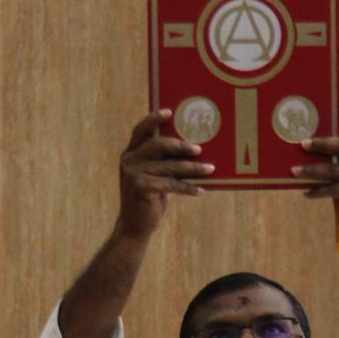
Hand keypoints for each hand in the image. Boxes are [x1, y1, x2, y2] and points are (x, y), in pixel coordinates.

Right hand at [117, 110, 211, 238]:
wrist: (134, 226)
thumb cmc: (150, 198)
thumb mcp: (154, 176)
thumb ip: (163, 162)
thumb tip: (193, 148)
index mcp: (131, 154)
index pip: (140, 130)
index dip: (154, 119)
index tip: (170, 111)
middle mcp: (129, 161)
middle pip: (157, 144)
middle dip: (180, 145)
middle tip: (199, 148)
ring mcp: (133, 174)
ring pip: (168, 166)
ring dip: (191, 168)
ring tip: (209, 168)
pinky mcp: (141, 188)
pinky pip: (170, 184)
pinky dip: (187, 187)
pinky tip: (201, 189)